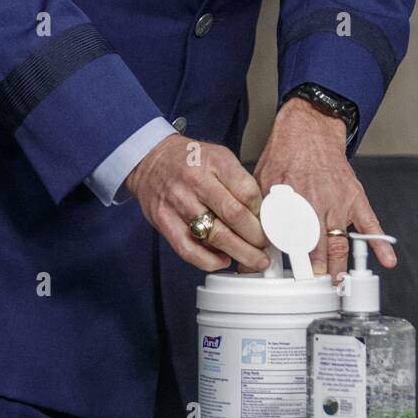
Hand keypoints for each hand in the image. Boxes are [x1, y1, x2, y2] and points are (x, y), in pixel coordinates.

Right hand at [125, 134, 271, 273]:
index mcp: (215, 162)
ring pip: (215, 236)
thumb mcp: (219, 156)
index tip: (268, 223)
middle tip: (266, 248)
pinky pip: (189, 249)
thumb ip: (239, 182)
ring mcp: (179, 203)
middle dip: (256, 238)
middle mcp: (197, 182)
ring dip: (240, 253)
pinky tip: (223, 261)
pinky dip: (209, 261)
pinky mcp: (164, 221)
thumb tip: (261, 215)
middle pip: (235, 216)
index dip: (262, 213)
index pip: (248, 193)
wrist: (150, 159)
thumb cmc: (189, 160)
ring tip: (254, 260)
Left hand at [254, 97, 396, 282]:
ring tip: (340, 286)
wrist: (310, 130)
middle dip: (314, 270)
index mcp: (290, 200)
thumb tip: (255, 241)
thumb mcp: (263, 182)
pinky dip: (379, 243)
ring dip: (339, 266)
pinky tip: (387, 260)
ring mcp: (338, 202)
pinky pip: (369, 224)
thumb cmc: (285, 156)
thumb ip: (261, 211)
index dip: (284, 260)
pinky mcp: (354, 198)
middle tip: (314, 289)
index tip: (282, 277)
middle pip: (314, 245)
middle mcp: (314, 203)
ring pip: (338, 241)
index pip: (286, 238)